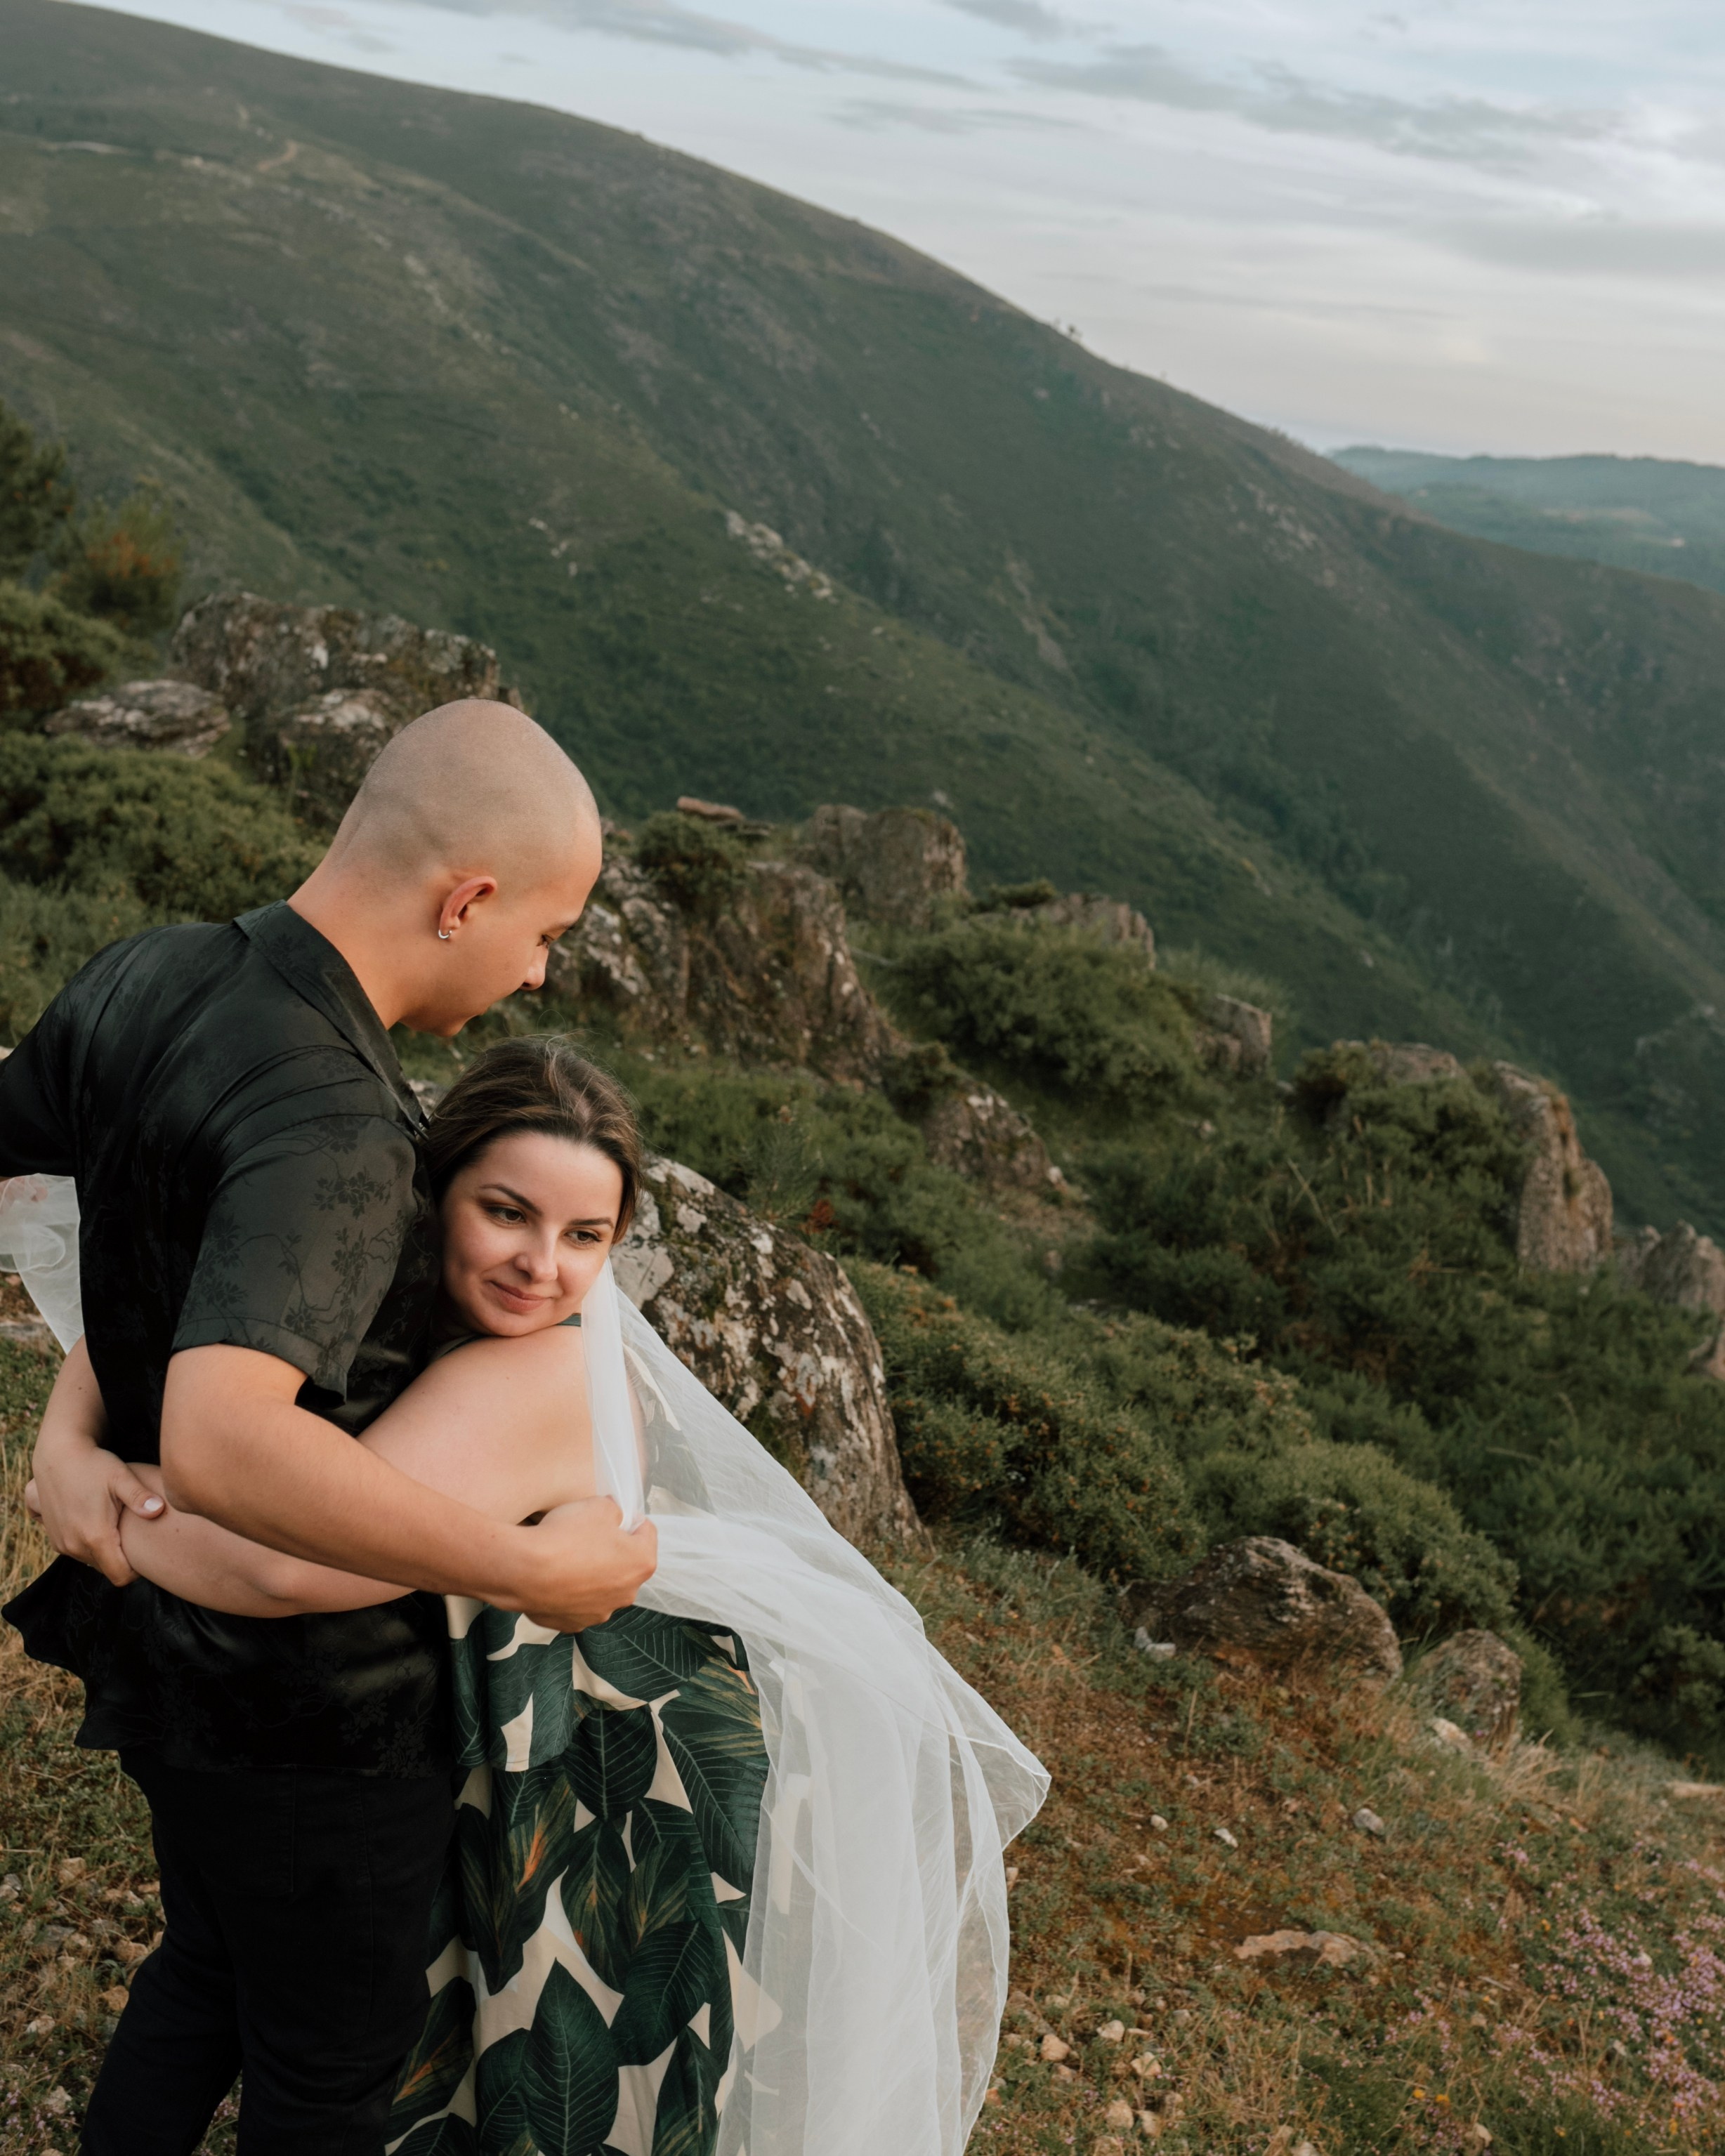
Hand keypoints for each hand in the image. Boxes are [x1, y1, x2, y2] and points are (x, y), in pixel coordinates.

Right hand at [29, 1441, 164, 1586]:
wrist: (58, 1455)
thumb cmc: (94, 1464)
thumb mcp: (121, 1477)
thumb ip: (140, 1497)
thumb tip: (160, 1510)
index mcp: (95, 1537)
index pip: (120, 1576)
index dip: (137, 1569)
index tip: (147, 1550)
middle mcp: (74, 1546)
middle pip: (107, 1568)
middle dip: (122, 1558)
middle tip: (135, 1534)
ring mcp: (61, 1543)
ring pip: (92, 1560)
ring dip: (106, 1550)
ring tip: (118, 1524)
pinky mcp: (54, 1537)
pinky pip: (78, 1551)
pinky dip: (90, 1543)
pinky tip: (100, 1521)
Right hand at [519, 1497, 658, 1631]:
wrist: (524, 1570)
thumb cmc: (565, 1537)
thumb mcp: (597, 1506)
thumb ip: (613, 1509)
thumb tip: (613, 1514)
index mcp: (640, 1563)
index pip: (647, 1534)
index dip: (632, 1520)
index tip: (618, 1515)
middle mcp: (626, 1593)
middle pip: (626, 1564)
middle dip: (613, 1549)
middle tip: (590, 1535)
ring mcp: (600, 1612)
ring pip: (603, 1586)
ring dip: (593, 1572)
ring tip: (570, 1555)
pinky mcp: (574, 1622)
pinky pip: (578, 1602)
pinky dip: (572, 1590)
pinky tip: (557, 1576)